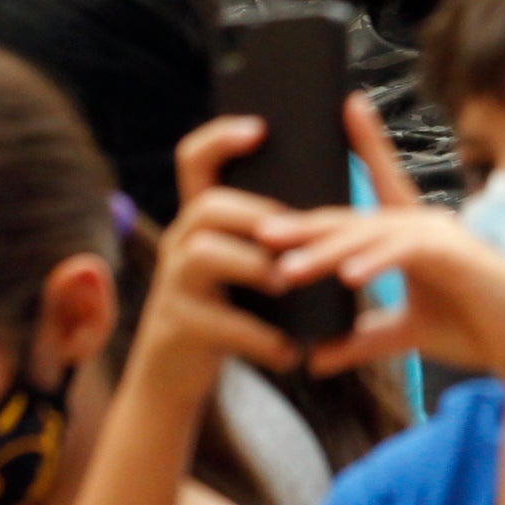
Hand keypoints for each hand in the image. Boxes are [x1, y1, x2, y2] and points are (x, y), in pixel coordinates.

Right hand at [134, 118, 304, 385]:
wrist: (175, 377)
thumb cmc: (225, 310)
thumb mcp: (239, 266)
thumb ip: (267, 235)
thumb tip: (330, 201)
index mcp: (201, 223)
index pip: (194, 161)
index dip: (220, 138)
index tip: (259, 127)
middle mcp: (180, 245)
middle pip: (207, 205)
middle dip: (254, 214)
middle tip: (292, 232)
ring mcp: (173, 286)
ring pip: (203, 255)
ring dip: (255, 266)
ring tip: (288, 284)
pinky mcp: (179, 329)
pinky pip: (220, 323)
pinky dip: (262, 338)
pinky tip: (291, 351)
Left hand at [262, 97, 504, 383]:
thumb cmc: (476, 328)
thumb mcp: (406, 334)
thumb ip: (363, 340)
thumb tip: (316, 358)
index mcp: (414, 233)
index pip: (382, 183)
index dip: (366, 143)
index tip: (347, 106)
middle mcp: (425, 224)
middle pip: (355, 219)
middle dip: (307, 226)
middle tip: (262, 234)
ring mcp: (440, 235)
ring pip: (371, 235)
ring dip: (326, 252)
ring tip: (286, 268)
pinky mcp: (453, 254)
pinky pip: (404, 253)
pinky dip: (374, 262)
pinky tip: (348, 276)